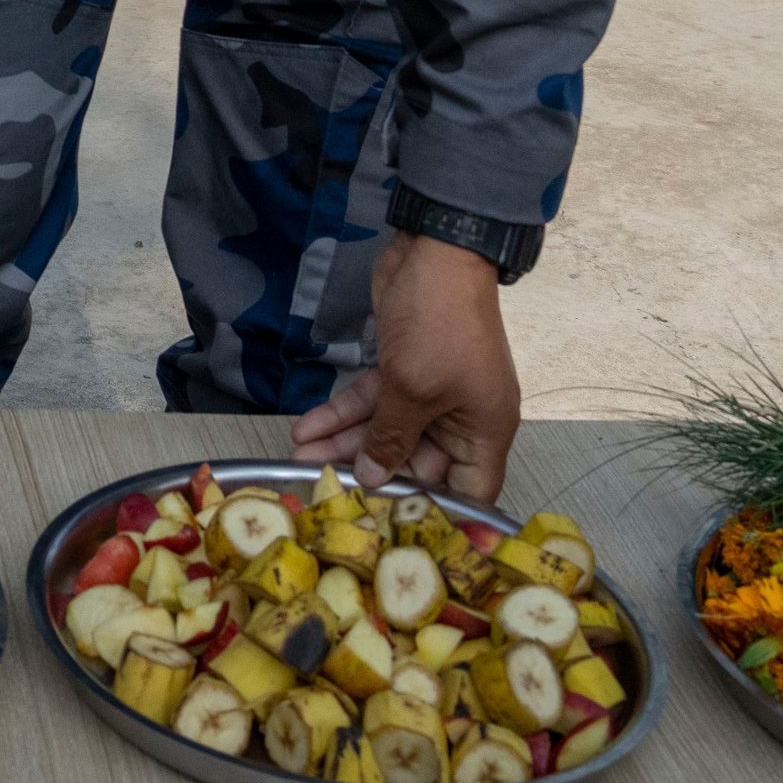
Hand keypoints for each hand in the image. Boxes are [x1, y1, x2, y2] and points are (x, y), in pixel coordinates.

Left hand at [284, 231, 518, 500]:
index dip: (435, 514)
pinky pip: (373, 402)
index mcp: (484, 432)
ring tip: (298, 456)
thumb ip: (391, 438)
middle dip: (366, 472)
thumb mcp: (412, 390)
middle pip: (416, 463)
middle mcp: (462, 418)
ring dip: (343, 442)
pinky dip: (342, 412)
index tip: (391, 530)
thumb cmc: (439, 327)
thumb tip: (375, 479)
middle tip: (319, 487)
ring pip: (385, 431)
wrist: (435, 252)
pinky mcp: (403, 370)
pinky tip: (305, 425)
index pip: (468, 491)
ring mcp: (432, 393)